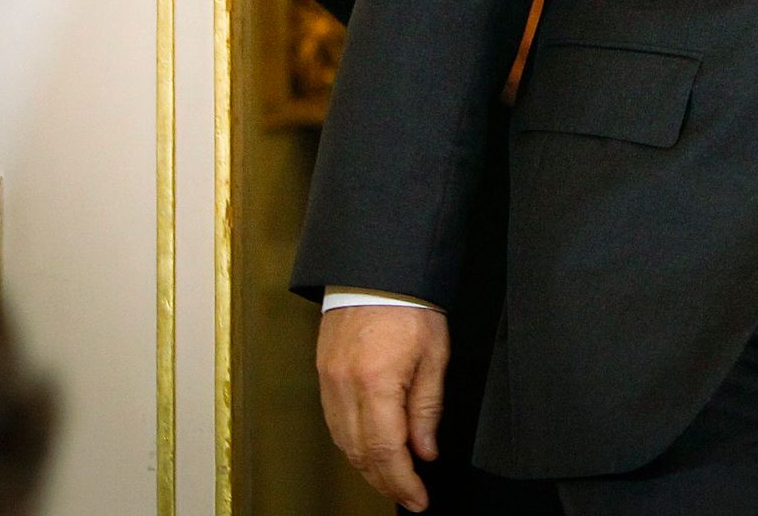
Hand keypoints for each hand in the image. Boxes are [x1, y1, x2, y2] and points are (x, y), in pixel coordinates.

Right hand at [317, 304, 449, 510]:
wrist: (378, 266)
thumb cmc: (410, 301)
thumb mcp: (434, 353)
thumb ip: (428, 407)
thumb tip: (425, 450)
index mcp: (377, 382)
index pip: (386, 451)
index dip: (403, 482)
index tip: (418, 499)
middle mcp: (345, 386)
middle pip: (360, 454)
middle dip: (385, 481)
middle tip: (409, 493)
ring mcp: (329, 380)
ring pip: (343, 442)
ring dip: (367, 465)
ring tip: (392, 476)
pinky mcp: (322, 371)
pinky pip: (334, 421)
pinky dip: (351, 442)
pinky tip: (368, 446)